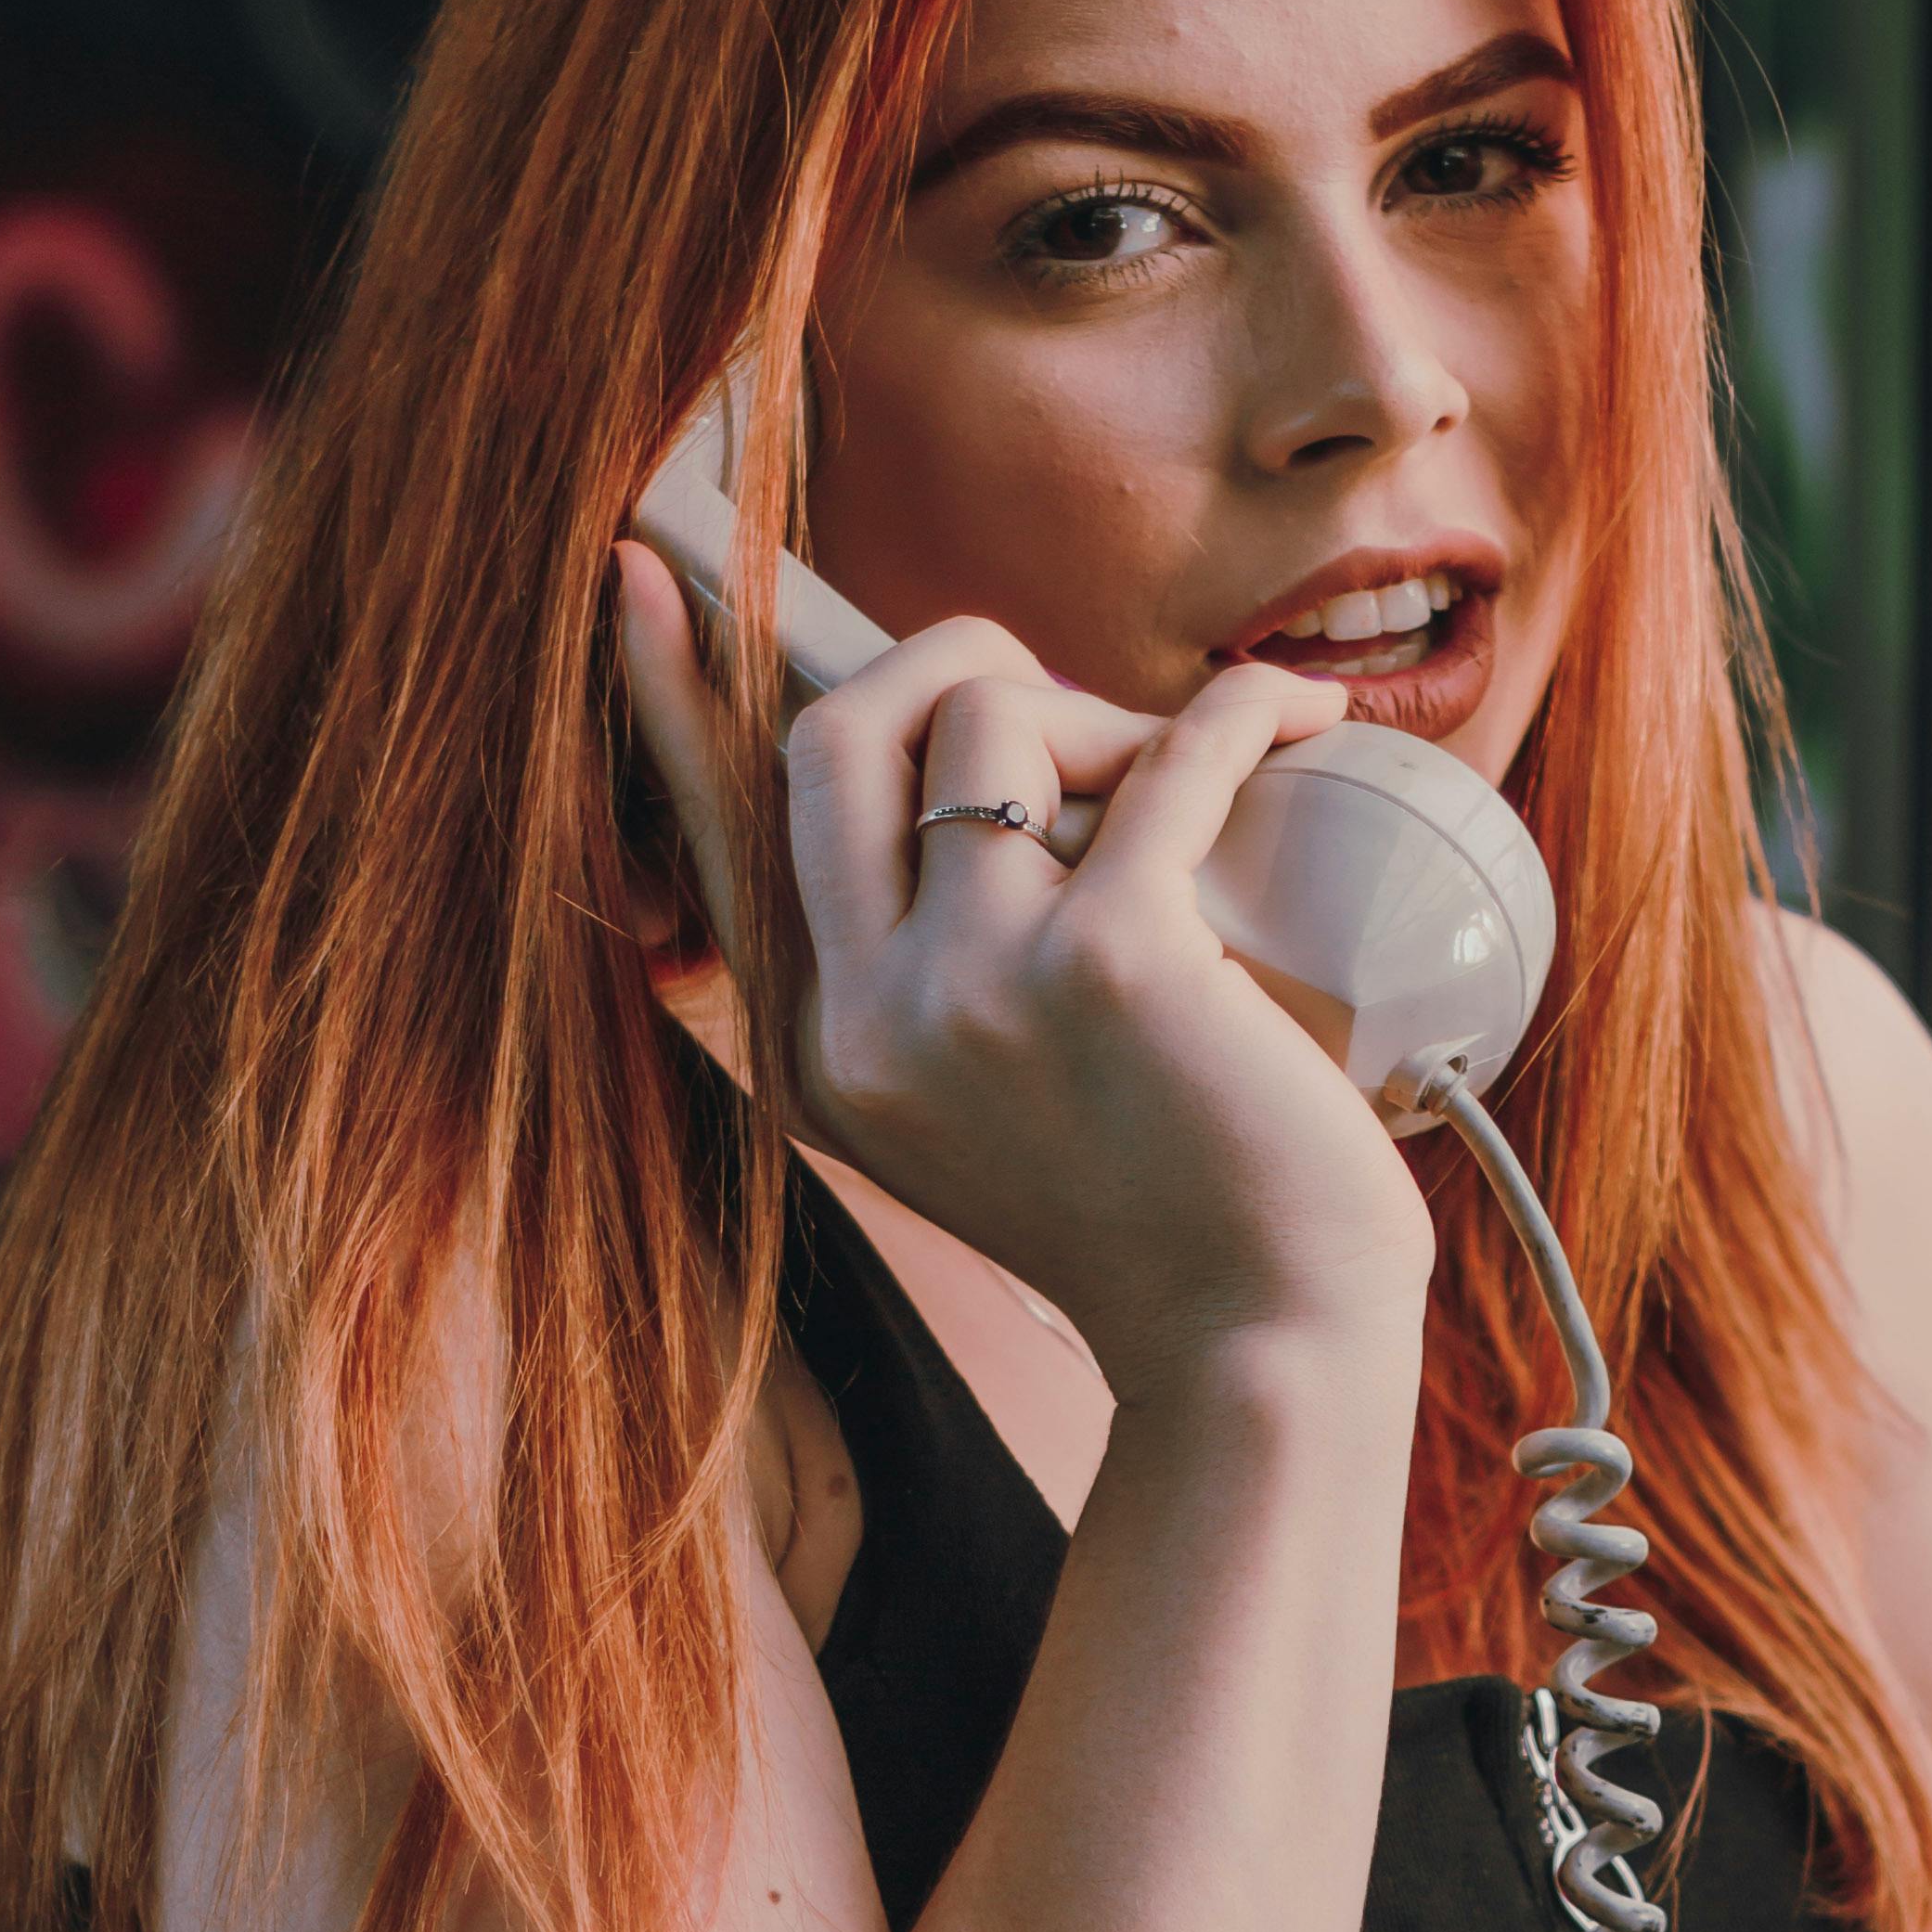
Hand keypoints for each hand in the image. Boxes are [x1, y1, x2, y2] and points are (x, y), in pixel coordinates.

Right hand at [613, 546, 1435, 1390]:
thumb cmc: (1161, 1221)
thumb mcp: (981, 1109)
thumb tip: (967, 774)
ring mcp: (977, 988)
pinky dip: (1242, 714)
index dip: (670, 697)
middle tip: (1042, 686)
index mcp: (819, 1055)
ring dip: (1097, 707)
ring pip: (994, 717)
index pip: (720, 836)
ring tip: (1183, 777)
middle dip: (943, 660)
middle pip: (837, 732)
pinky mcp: (1113, 961)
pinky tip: (1296, 723)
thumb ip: (931, 975)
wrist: (1262, 1348)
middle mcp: (868, 1020)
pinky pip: (1169, 754)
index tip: (636, 583)